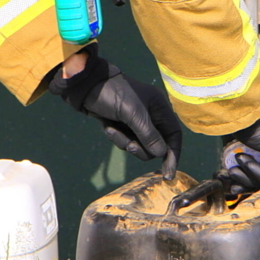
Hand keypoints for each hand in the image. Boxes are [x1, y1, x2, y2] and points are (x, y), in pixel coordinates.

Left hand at [50, 47, 181, 179]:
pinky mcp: (122, 125)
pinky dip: (116, 137)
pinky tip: (107, 126)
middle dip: (141, 147)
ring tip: (112, 129)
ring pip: (139, 145)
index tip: (168, 174)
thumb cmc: (112, 93)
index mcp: (159, 107)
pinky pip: (125, 141)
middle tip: (130, 145)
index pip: (174, 135)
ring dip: (125, 141)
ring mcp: (136, 121)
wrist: (85, 86)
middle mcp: (151, 115)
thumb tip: (162, 154)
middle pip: (156, 145)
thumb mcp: (132, 113)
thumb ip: (148, 134)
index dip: (173, 155)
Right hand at [221, 107, 259, 193]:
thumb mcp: (238, 144)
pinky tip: (243, 158)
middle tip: (230, 182)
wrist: (235, 109)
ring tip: (234, 167)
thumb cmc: (232, 122)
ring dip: (248, 177)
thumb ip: (242, 160)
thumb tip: (234, 183)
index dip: (248, 177)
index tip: (231, 178)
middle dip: (247, 183)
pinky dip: (256, 172)